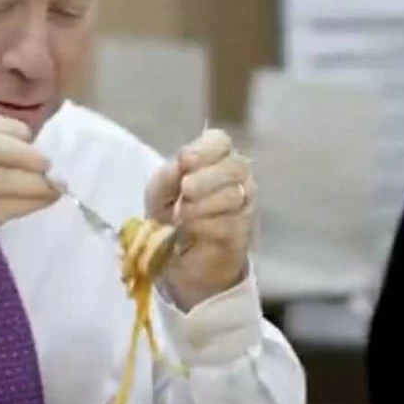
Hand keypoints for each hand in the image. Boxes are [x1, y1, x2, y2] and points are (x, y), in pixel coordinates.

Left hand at [145, 128, 254, 310]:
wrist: (179, 261)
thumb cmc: (169, 218)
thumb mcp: (158, 193)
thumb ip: (169, 174)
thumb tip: (185, 159)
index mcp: (213, 159)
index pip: (220, 142)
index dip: (204, 150)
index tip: (186, 163)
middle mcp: (236, 177)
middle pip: (234, 166)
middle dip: (205, 179)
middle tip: (185, 192)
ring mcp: (245, 203)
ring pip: (234, 195)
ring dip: (203, 206)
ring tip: (182, 217)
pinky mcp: (245, 230)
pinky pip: (231, 222)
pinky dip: (206, 226)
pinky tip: (193, 231)